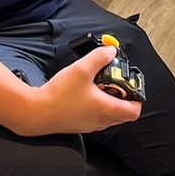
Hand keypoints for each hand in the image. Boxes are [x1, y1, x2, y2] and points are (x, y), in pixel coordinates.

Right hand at [28, 47, 142, 134]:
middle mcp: (101, 121)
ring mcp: (90, 125)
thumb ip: (99, 57)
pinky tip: (86, 92)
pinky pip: (97, 117)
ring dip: (110, 101)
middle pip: (124, 113)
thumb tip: (111, 51)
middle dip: (123, 97)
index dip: (137, 97)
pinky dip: (98, 106)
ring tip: (100, 85)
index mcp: (107, 109)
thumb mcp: (82, 69)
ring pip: (110, 115)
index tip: (130, 84)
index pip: (134, 111)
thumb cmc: (59, 95)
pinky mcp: (80, 125)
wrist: (37, 112)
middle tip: (115, 82)